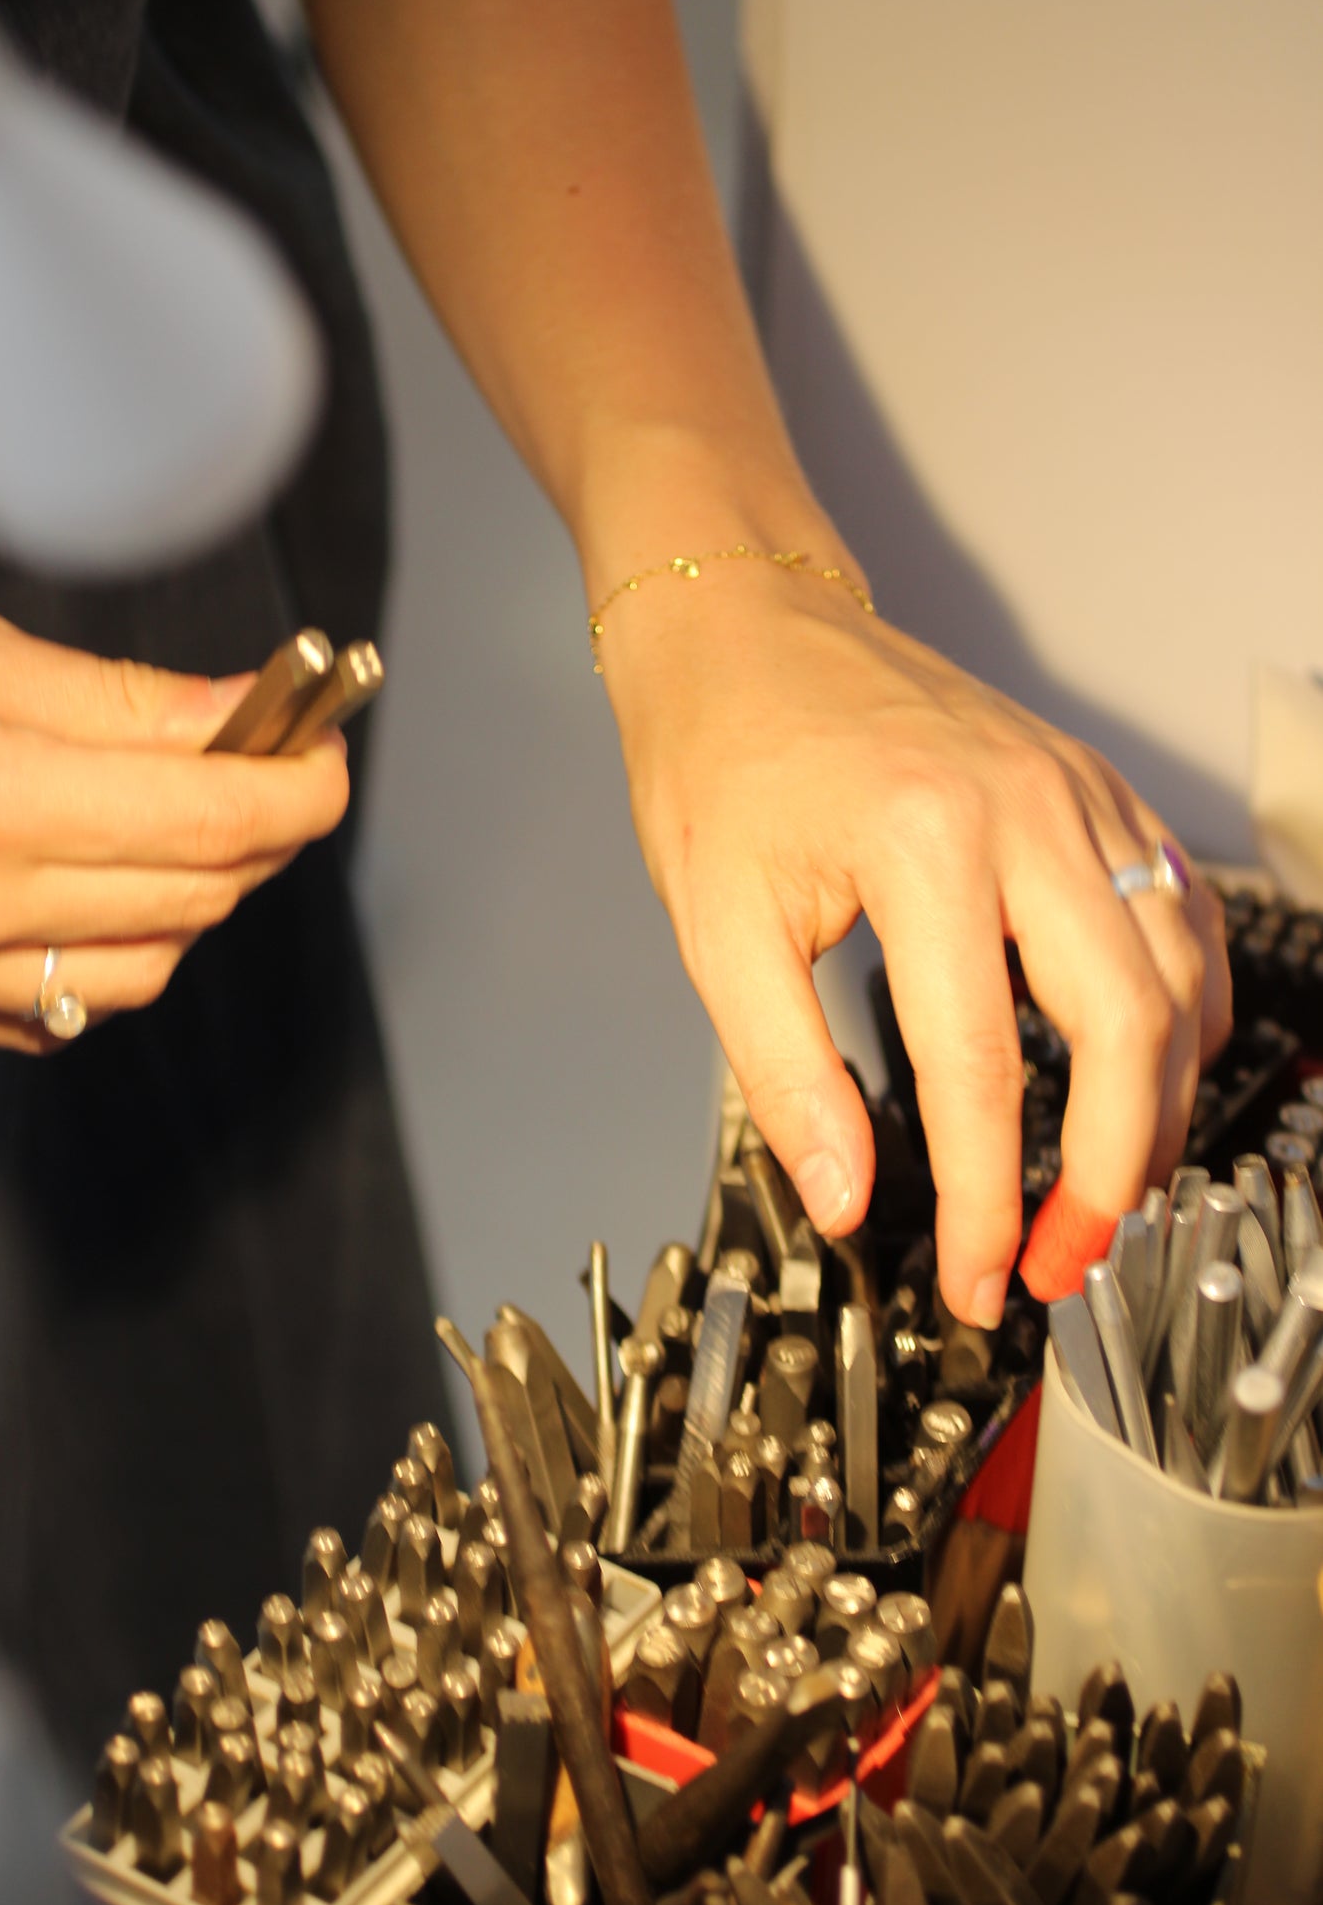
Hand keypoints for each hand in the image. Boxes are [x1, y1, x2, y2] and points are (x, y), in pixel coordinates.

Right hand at [0, 591, 348, 1050]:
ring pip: (146, 970)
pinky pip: (67, 1011)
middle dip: (266, 833)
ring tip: (194, 828)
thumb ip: (113, 701)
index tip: (323, 752)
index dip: (299, 788)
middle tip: (277, 769)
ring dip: (200, 900)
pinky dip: (119, 955)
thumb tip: (237, 715)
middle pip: (194, 894)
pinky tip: (112, 894)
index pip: (211, 817)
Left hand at [596, 479, 1230, 1327]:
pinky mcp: (1092, 785)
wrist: (745, 626)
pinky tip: (1152, 1069)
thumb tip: (846, 1196)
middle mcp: (1028, 809)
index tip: (975, 1278)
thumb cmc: (720, 757)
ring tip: (1109, 1193)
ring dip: (1160, 1102)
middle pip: (1126, 1027)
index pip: (982, 1068)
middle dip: (1113, 1173)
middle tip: (1064, 1261)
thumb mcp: (717, 925)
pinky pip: (1181, 910)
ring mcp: (1076, 791)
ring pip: (1178, 974)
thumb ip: (787, 1072)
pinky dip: (1186, 1005)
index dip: (988, 1200)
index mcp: (925, 843)